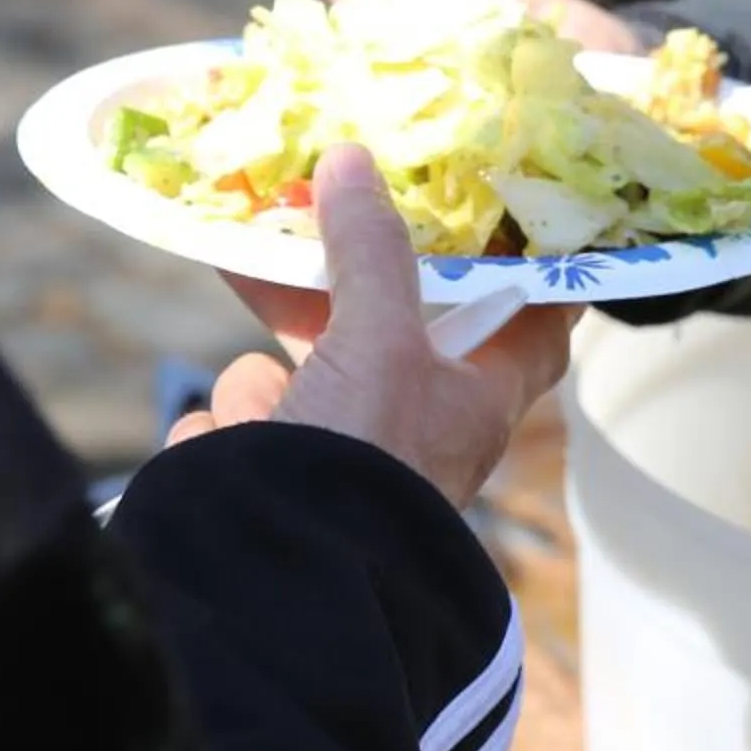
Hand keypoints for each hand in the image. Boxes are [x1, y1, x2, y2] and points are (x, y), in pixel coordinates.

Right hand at [171, 146, 576, 505]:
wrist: (272, 588)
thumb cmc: (362, 463)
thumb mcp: (377, 339)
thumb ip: (368, 253)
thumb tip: (351, 161)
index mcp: (475, 403)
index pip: (532, 329)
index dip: (528, 272)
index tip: (510, 211)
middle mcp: (417, 437)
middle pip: (389, 342)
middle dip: (340, 300)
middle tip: (311, 229)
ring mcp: (342, 471)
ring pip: (302, 391)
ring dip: (269, 384)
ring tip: (256, 384)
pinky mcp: (270, 497)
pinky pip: (245, 439)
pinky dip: (228, 436)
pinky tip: (218, 442)